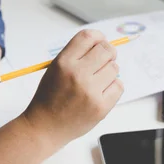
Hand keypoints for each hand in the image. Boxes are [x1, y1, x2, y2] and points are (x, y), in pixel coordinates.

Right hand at [23, 29, 123, 145]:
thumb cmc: (50, 97)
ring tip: (96, 81)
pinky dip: (113, 87)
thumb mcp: (55, 69)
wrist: (45, 127)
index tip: (99, 42)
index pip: (88, 37)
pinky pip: (119, 86)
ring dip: (109, 72)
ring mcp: (90, 91)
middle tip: (102, 61)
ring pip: (115, 68)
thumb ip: (76, 55)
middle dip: (107, 53)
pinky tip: (100, 92)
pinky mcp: (101, 107)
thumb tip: (103, 43)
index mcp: (63, 62)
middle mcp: (77, 74)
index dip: (98, 37)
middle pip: (106, 50)